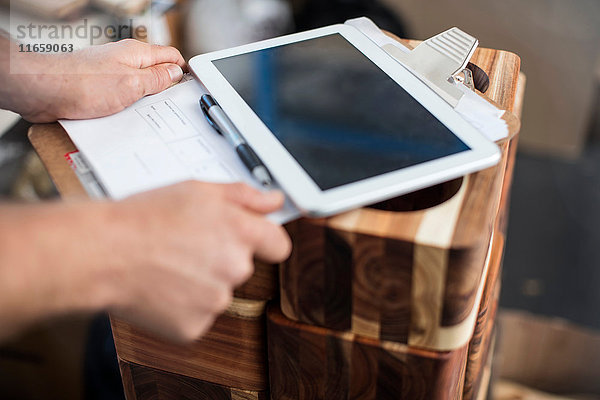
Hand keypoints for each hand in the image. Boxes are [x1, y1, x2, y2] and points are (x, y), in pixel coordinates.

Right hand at [0, 182, 290, 342]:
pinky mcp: (194, 326)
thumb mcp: (197, 190)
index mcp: (241, 232)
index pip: (279, 245)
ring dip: (199, 283)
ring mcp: (215, 301)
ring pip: (217, 292)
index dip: (266, 241)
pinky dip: (181, 306)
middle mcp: (235, 268)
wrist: (100, 253)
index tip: (253, 241)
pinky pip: (197, 315)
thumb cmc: (142, 218)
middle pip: (242, 267)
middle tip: (186, 246)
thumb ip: (244, 196)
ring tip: (167, 265)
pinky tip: (161, 288)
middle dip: (221, 258)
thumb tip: (274, 201)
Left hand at [1, 37, 185, 121]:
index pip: (171, 56)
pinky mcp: (98, 87)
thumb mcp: (131, 84)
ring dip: (145, 101)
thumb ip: (156, 79)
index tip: (191, 88)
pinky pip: (122, 97)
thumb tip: (176, 73)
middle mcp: (124, 61)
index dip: (184, 71)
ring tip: (147, 116)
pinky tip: (127, 119)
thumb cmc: (81, 84)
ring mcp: (111, 73)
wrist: (43, 90)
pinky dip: (128, 107)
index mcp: (136, 54)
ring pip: (139, 86)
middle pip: (155, 72)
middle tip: (170, 108)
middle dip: (165, 90)